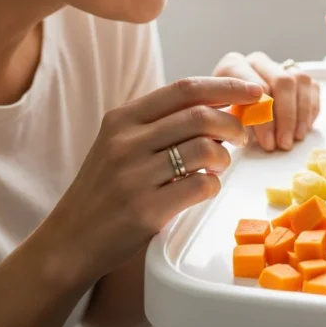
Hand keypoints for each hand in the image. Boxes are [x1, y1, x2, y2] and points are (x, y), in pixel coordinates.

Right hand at [45, 77, 260, 284]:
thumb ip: (162, 124)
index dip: (226, 87)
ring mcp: (134, 176)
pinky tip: (204, 188)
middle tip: (241, 137)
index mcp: (122, 119)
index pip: (184, 89)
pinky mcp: (145, 209)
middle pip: (201, 116)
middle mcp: (125, 142)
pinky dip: (214, 185)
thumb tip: (219, 107)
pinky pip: (202, 185)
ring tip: (218, 166)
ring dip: (225, 158)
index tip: (255, 91)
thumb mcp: (121, 145)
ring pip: (206, 149)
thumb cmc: (106, 190)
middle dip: (233, 124)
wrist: (70, 240)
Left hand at [212, 51, 319, 150]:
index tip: (267, 136)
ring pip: (300, 81)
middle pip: (283, 81)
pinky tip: (303, 129)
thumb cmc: (225, 115)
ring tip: (294, 139)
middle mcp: (258, 61)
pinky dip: (311, 110)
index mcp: (234, 66)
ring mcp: (279, 65)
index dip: (263, 111)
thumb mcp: (222, 118)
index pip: (255, 85)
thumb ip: (234, 119)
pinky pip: (312, 87)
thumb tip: (251, 126)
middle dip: (286, 116)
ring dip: (301, 114)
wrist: (231, 107)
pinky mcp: (297, 74)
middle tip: (283, 143)